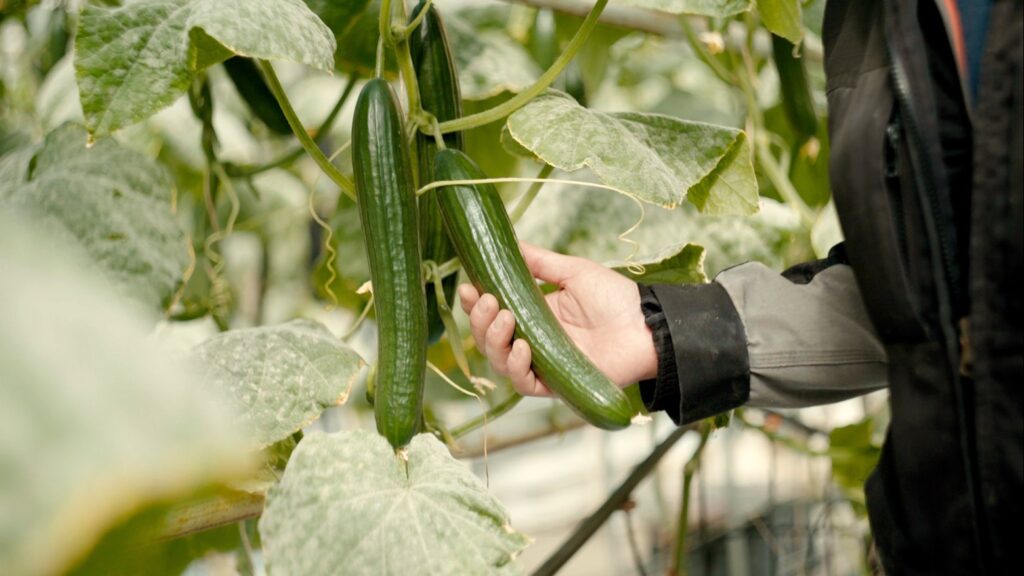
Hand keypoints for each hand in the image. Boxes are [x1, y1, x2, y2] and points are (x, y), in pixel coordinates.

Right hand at [458, 243, 656, 396]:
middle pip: (488, 339)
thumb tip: (510, 242)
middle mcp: (533, 341)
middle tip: (488, 301)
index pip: (492, 313)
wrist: (646, 325)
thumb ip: (539, 262)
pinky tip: (521, 347)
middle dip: (480, 320)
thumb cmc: (615, 297)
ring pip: (499, 362)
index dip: (474, 304)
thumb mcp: (572, 272)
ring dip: (493, 341)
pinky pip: (524, 384)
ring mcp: (542, 363)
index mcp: (533, 314)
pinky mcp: (556, 384)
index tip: (467, 287)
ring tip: (505, 318)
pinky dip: (516, 367)